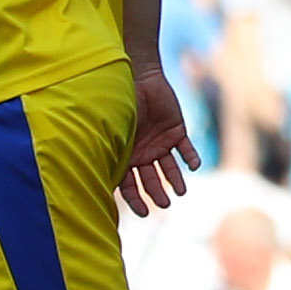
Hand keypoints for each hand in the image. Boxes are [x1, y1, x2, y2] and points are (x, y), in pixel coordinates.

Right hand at [120, 61, 200, 214]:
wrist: (140, 76)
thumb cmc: (122, 103)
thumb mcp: (114, 130)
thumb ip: (111, 150)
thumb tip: (97, 175)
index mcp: (126, 156)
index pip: (130, 185)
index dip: (136, 200)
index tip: (144, 214)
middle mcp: (144, 153)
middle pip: (151, 180)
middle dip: (157, 193)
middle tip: (164, 204)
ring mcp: (161, 143)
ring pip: (170, 168)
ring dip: (175, 180)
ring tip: (181, 191)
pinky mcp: (177, 132)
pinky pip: (187, 149)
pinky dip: (191, 158)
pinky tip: (193, 166)